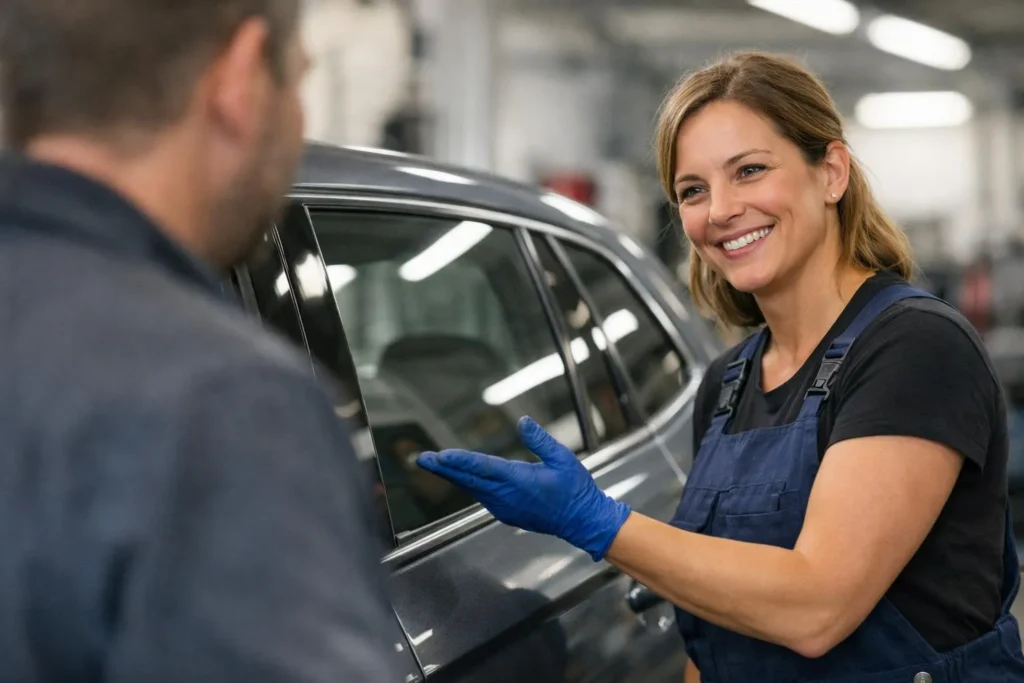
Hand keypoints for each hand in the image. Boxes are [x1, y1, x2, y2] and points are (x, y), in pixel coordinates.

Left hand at [416, 416, 630, 560]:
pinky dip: (469, 484)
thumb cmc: (575, 490)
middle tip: (422, 459)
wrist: (582, 522)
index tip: (441, 455)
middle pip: (469, 480)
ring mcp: (504, 507)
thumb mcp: (562, 458)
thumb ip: (539, 440)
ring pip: (473, 489)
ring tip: (435, 463)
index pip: (482, 468)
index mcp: (519, 481)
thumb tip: (523, 422)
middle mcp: (506, 497)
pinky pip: (482, 496)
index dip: (460, 461)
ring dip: (453, 476)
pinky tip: (460, 476)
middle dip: (444, 469)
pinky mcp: (506, 513)